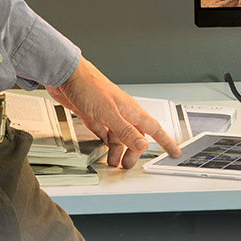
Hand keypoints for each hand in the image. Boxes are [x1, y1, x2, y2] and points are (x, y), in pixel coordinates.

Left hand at [47, 60, 181, 169]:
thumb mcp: (108, 113)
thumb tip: (142, 144)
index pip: (154, 129)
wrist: (66, 75)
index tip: (174, 152)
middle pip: (135, 137)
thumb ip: (125, 130)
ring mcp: (107, 114)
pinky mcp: (93, 115)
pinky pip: (104, 133)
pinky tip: (104, 148)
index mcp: (130, 110)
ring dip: (117, 150)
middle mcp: (121, 112)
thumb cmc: (89, 86)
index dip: (166, 141)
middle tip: (127, 166)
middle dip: (134, 152)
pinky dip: (106, 143)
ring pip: (118, 136)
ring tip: (113, 162)